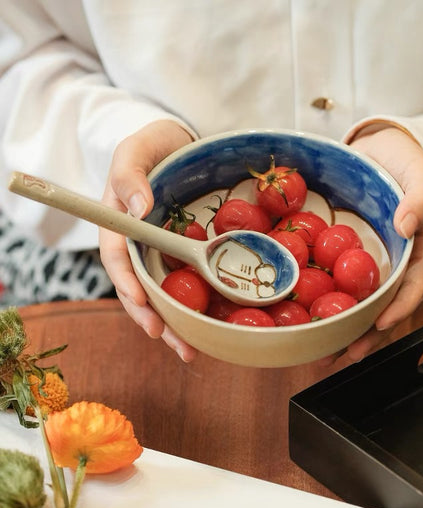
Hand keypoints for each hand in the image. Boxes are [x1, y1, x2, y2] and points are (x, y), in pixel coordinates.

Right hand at [99, 119, 198, 361]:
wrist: (179, 144)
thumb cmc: (153, 146)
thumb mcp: (136, 150)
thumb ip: (130, 175)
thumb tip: (139, 208)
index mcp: (119, 224)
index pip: (117, 259)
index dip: (126, 282)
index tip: (141, 301)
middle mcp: (138, 245)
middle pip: (138, 287)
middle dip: (150, 317)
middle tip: (167, 340)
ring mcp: (159, 252)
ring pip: (161, 294)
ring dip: (173, 324)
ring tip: (189, 351)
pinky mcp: (181, 254)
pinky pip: (185, 283)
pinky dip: (193, 307)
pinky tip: (207, 327)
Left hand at [320, 126, 422, 364]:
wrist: (374, 149)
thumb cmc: (401, 160)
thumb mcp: (419, 172)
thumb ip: (422, 197)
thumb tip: (407, 226)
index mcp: (414, 250)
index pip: (413, 286)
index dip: (399, 309)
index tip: (380, 325)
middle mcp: (389, 262)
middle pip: (383, 306)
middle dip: (367, 335)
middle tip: (347, 355)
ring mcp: (364, 261)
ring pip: (358, 302)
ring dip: (343, 330)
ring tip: (323, 353)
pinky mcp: (340, 254)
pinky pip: (334, 282)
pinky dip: (324, 304)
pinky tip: (307, 320)